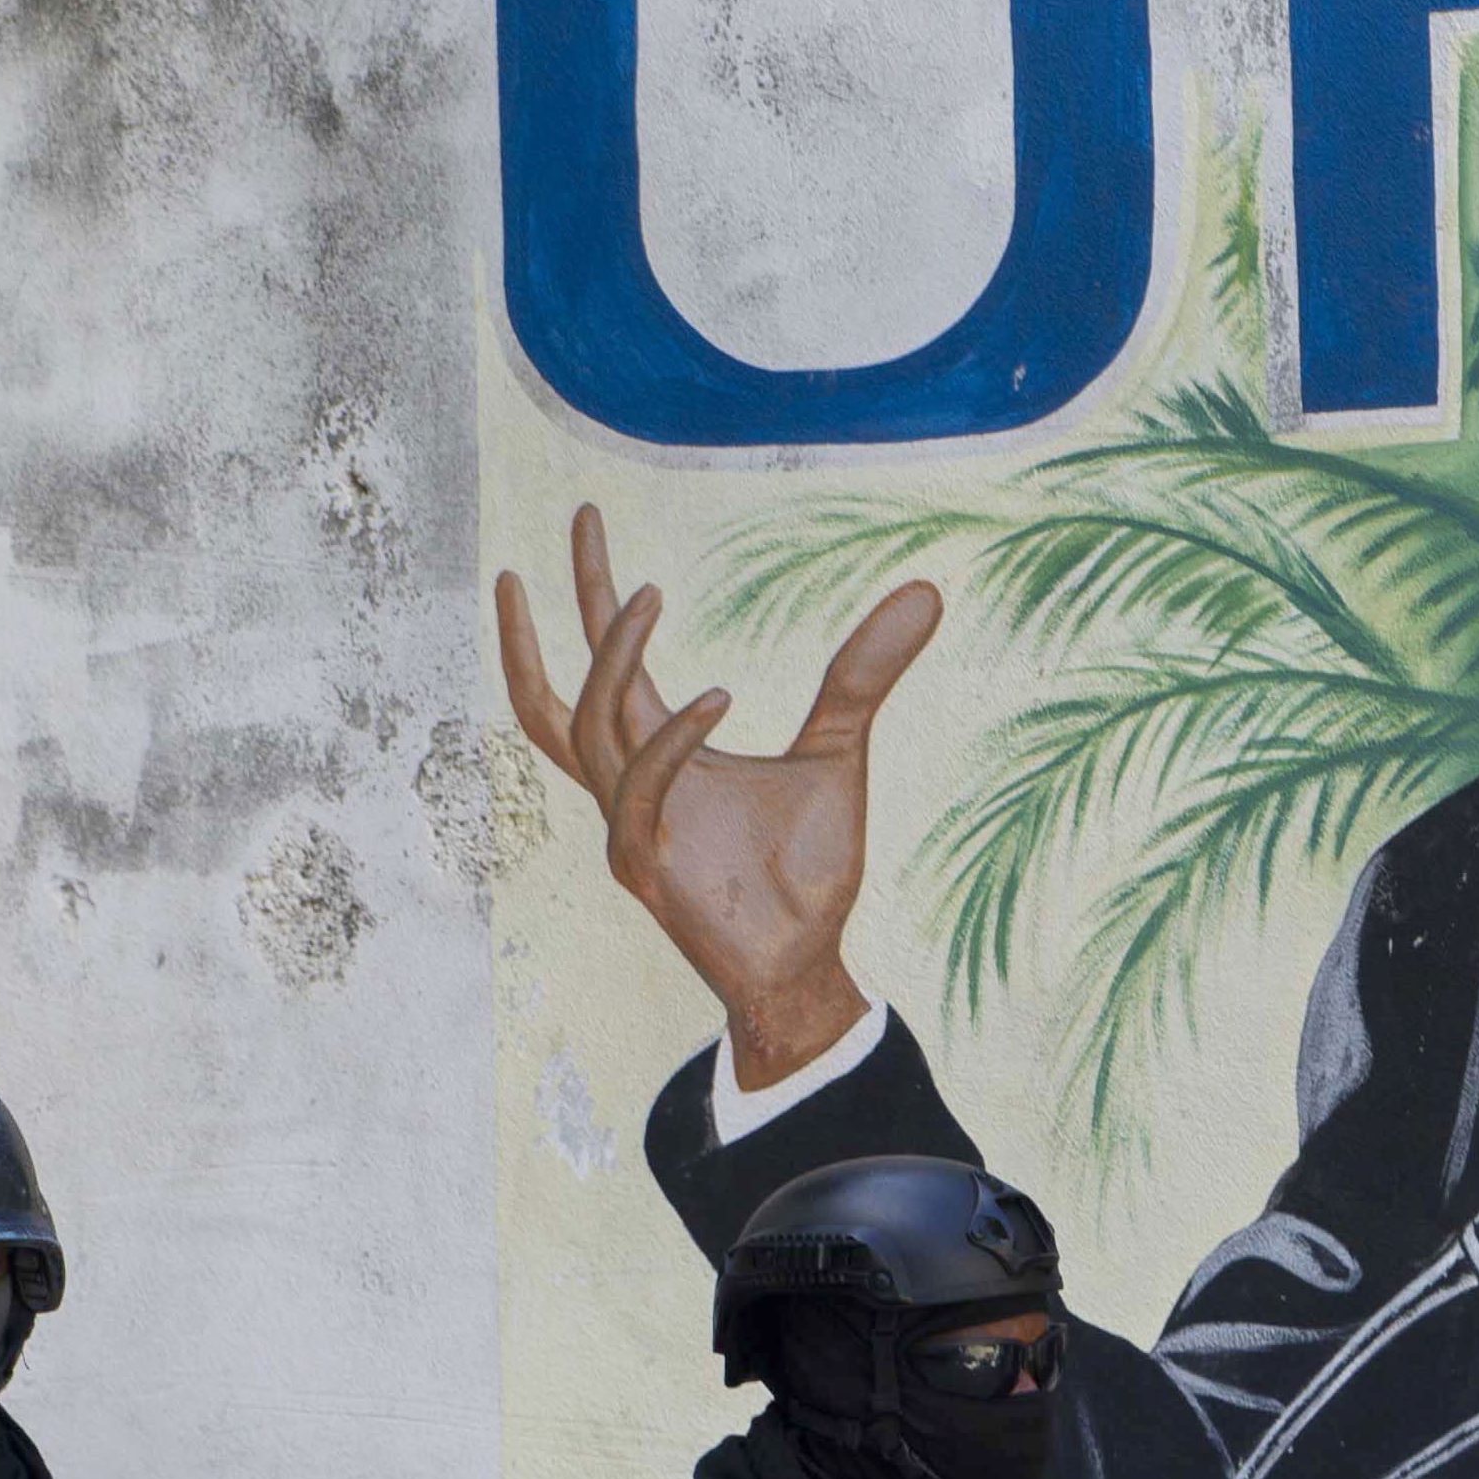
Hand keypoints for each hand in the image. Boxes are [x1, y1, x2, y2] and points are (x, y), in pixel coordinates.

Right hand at [493, 501, 943, 1089]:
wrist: (808, 962)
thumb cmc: (805, 871)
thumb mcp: (838, 752)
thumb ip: (862, 676)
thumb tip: (926, 591)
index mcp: (659, 756)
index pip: (605, 664)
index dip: (591, 594)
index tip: (588, 515)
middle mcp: (629, 787)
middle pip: (560, 690)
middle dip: (552, 611)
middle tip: (580, 522)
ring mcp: (629, 826)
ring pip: (588, 726)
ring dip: (612, 657)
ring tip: (647, 592)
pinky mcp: (647, 865)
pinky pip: (639, 788)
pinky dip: (671, 739)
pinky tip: (717, 696)